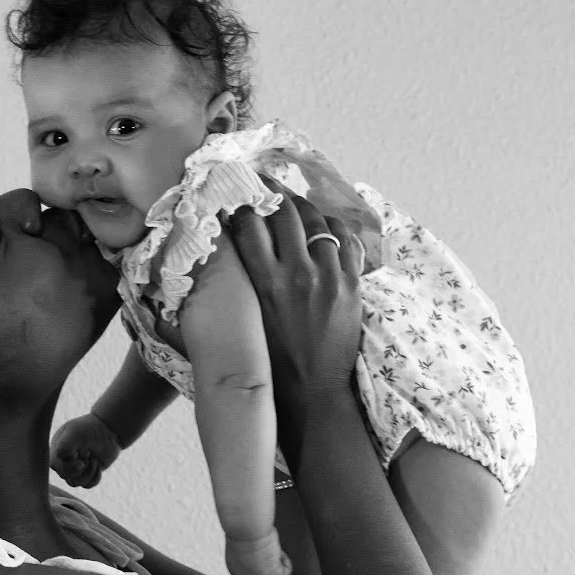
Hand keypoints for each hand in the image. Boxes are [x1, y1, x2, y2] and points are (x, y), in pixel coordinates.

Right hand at [49, 413, 121, 488]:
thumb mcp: (75, 433)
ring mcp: (76, 467)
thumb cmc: (89, 428)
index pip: (54, 465)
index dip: (67, 466)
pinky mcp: (88, 473)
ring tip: (94, 460)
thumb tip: (66, 462)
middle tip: (89, 455)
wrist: (109, 429)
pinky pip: (87, 485)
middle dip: (79, 468)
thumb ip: (64, 446)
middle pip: (64, 476)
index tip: (79, 458)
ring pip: (74, 483)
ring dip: (87, 473)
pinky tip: (99, 466)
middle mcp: (64, 459)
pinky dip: (95, 478)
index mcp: (57, 449)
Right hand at [227, 194, 362, 420]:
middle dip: (271, 191)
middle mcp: (296, 273)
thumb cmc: (269, 361)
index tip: (235, 192)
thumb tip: (222, 249)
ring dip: (302, 205)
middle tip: (263, 183)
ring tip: (292, 202)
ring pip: (316, 219)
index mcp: (263, 283)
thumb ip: (238, 281)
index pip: (247, 224)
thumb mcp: (245, 318)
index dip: (239, 202)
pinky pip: (346, 238)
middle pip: (283, 212)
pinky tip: (324, 225)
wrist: (311, 392)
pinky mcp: (352, 284)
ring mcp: (328, 276)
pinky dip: (333, 226)